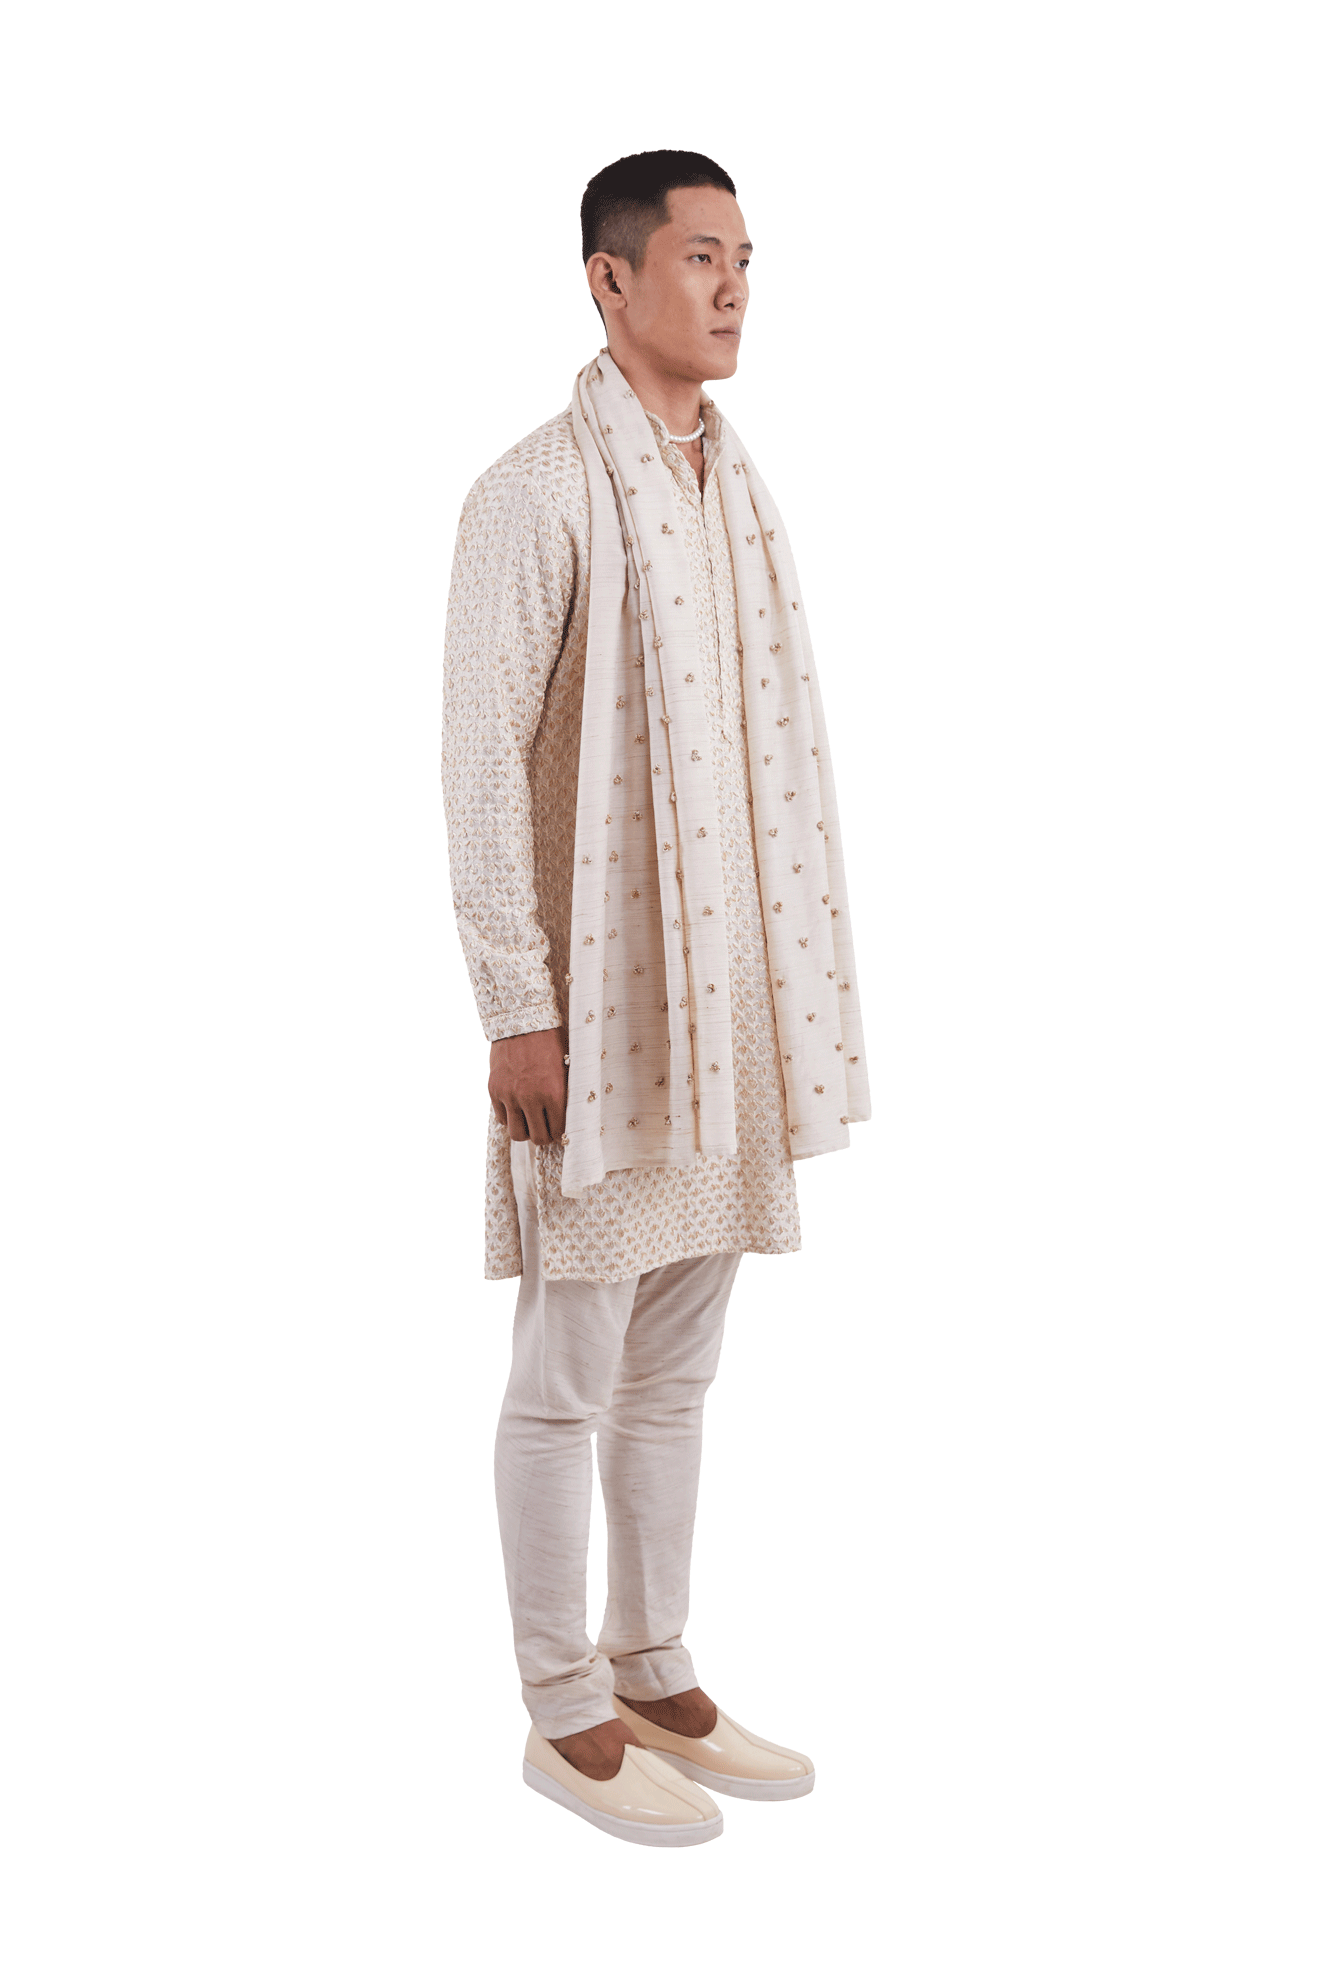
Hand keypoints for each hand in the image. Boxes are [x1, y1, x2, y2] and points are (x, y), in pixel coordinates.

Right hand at [489, 1026, 566, 1144]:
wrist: (521, 1021)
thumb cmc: (549, 1041)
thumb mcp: (566, 1065)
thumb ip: (566, 1092)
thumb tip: (569, 1115)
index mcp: (554, 1092)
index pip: (558, 1130)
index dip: (559, 1132)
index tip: (558, 1128)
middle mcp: (530, 1097)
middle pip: (537, 1138)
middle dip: (543, 1136)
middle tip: (545, 1128)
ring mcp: (510, 1095)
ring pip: (516, 1133)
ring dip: (524, 1130)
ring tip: (529, 1121)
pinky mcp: (494, 1090)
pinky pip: (501, 1118)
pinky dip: (509, 1117)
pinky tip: (517, 1108)